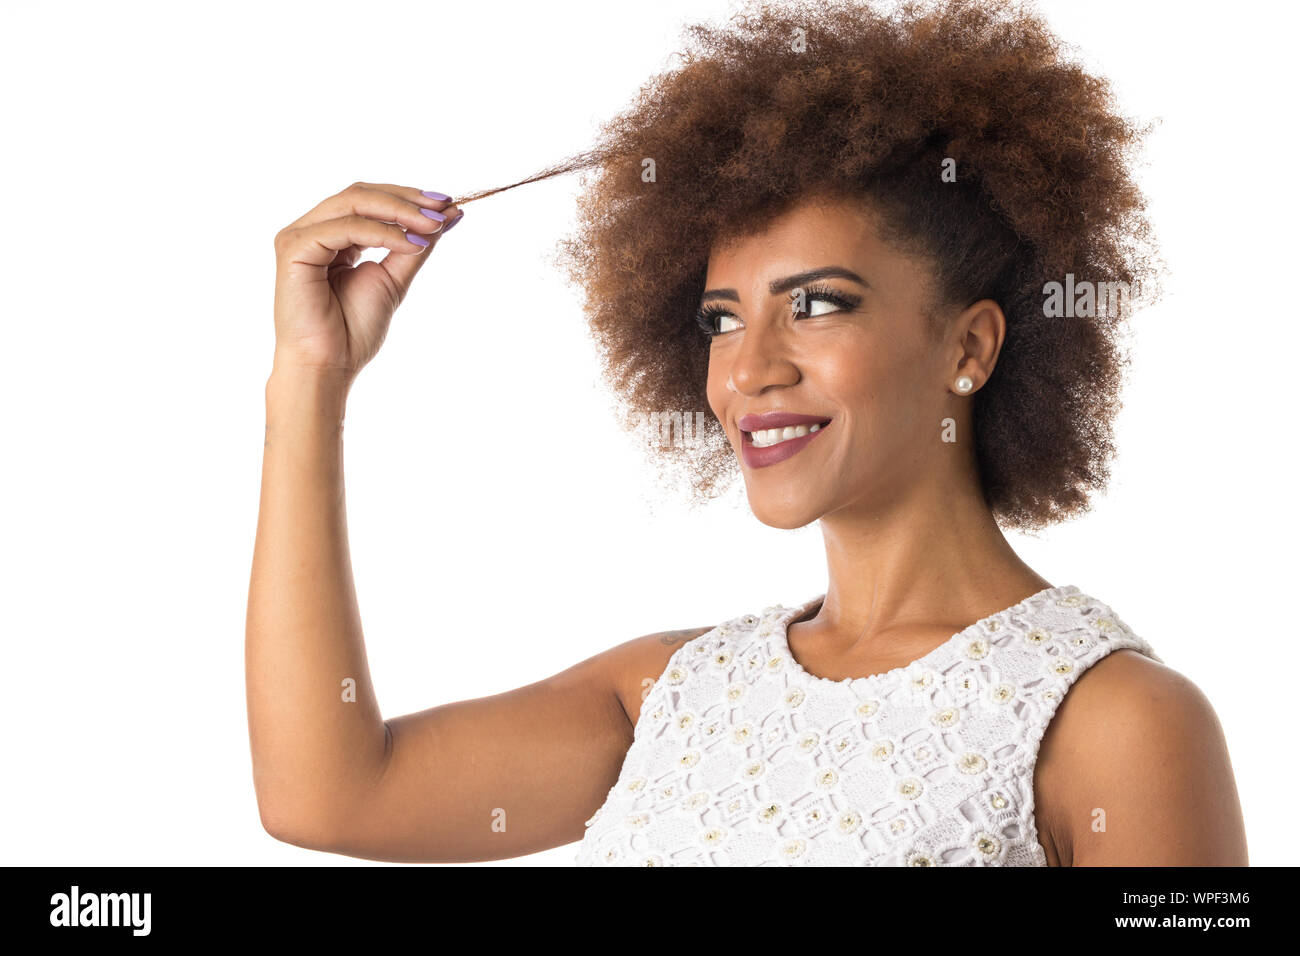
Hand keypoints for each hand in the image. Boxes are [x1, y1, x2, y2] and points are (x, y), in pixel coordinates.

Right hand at [271, 182, 461, 379]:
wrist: (329, 365)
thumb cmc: (352, 330)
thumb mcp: (394, 279)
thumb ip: (415, 247)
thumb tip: (447, 215)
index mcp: (332, 236)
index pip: (370, 200)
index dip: (409, 198)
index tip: (448, 204)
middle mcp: (313, 230)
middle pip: (361, 194)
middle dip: (407, 200)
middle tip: (443, 209)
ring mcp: (300, 237)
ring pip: (353, 203)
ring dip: (399, 212)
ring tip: (434, 226)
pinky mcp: (294, 248)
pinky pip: (344, 228)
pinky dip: (382, 233)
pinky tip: (411, 245)